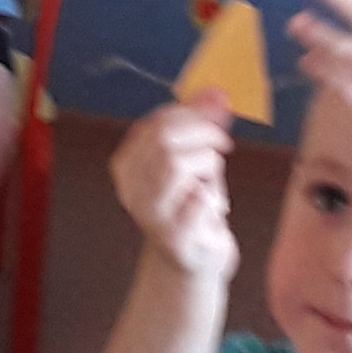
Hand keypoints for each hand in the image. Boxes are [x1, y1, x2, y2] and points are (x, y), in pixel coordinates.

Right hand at [114, 103, 237, 286]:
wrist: (194, 260)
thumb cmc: (193, 205)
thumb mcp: (194, 159)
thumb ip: (201, 125)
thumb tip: (216, 92)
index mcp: (129, 164)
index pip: (155, 123)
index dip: (191, 110)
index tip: (218, 107)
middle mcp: (131, 188)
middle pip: (163, 141)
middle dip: (201, 132)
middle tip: (222, 142)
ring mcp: (149, 215)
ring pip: (174, 165)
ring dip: (205, 164)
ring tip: (212, 178)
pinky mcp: (173, 239)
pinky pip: (197, 202)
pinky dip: (212, 197)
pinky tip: (213, 207)